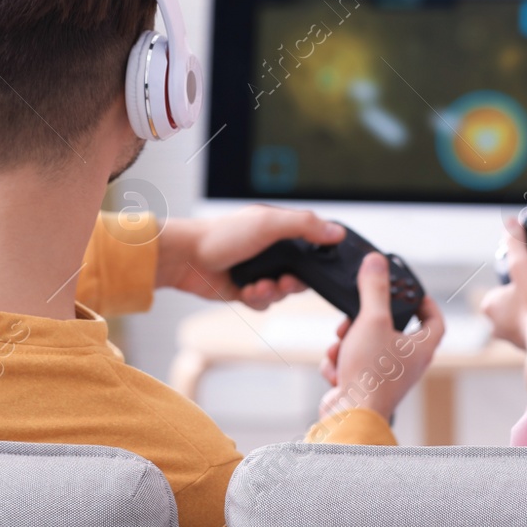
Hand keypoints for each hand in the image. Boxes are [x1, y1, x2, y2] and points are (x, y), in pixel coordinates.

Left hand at [156, 206, 344, 309]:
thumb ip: (305, 226)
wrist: (188, 258)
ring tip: (258, 286)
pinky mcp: (246, 290)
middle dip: (294, 283)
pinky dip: (258, 300)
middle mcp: (272, 251)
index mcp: (280, 230)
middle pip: (301, 275)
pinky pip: (264, 304)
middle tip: (284, 282)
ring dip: (272, 293)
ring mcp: (259, 271)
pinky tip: (246, 291)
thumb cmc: (224, 234)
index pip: (312, 246)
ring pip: (282, 293)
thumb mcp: (269, 223)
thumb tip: (338, 232)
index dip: (318, 260)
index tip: (317, 269)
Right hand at [316, 253, 445, 421]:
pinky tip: (336, 369)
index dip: (426, 303)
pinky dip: (340, 363)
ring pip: (366, 345)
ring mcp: (386, 377)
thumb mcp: (372, 320)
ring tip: (340, 347)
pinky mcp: (365, 386)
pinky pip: (352, 364)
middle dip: (366, 321)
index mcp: (420, 348)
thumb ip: (374, 289)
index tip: (411, 291)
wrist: (349, 416)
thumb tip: (376, 261)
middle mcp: (407, 364)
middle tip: (354, 318)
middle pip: (391, 330)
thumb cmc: (370, 374)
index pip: (434, 320)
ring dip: (347, 343)